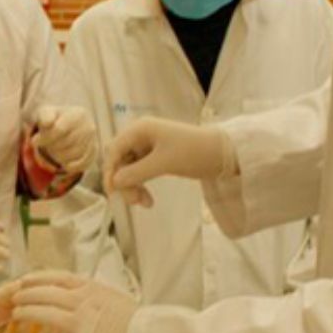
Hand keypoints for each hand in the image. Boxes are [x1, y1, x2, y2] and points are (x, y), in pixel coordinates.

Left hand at [12, 271, 137, 332]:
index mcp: (92, 289)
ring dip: (25, 315)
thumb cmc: (137, 325)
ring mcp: (81, 325)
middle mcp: (83, 302)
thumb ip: (95, 297)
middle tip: (14, 300)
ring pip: (43, 314)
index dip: (37, 278)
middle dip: (26, 295)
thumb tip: (81, 296)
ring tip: (15, 318)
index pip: (57, 277)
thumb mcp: (115, 300)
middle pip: (45, 293)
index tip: (24, 280)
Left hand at [32, 105, 96, 173]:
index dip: (44, 138)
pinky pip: (81, 165)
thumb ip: (45, 116)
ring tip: (53, 151)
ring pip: (72, 156)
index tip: (34, 141)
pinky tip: (63, 162)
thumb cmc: (55, 119)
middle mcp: (89, 127)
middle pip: (65, 144)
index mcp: (78, 114)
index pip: (59, 130)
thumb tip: (47, 123)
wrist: (70, 124)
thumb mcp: (46, 112)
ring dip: (58, 156)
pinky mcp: (94, 153)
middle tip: (45, 146)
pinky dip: (70, 166)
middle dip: (50, 147)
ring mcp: (93, 141)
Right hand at [103, 117, 235, 206]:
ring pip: (129, 168)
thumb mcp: (163, 163)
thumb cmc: (194, 152)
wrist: (223, 154)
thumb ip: (136, 173)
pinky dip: (141, 184)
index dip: (109, 170)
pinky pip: (140, 171)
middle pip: (120, 160)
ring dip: (133, 186)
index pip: (114, 149)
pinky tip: (148, 199)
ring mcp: (149, 146)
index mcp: (140, 129)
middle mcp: (141, 135)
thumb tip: (114, 182)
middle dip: (123, 181)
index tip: (112, 193)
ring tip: (145, 203)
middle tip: (134, 201)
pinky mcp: (156, 156)